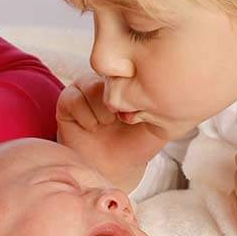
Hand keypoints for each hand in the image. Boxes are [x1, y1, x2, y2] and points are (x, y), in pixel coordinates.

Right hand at [55, 77, 174, 191]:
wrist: (114, 169)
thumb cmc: (137, 145)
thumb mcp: (159, 122)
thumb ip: (162, 102)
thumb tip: (170, 82)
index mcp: (128, 78)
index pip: (130, 66)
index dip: (134, 90)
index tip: (137, 112)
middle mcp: (105, 78)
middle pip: (111, 76)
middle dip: (119, 104)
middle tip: (122, 120)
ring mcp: (84, 87)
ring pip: (92, 87)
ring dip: (103, 113)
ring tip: (106, 125)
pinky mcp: (66, 100)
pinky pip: (74, 99)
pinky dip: (87, 118)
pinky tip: (92, 128)